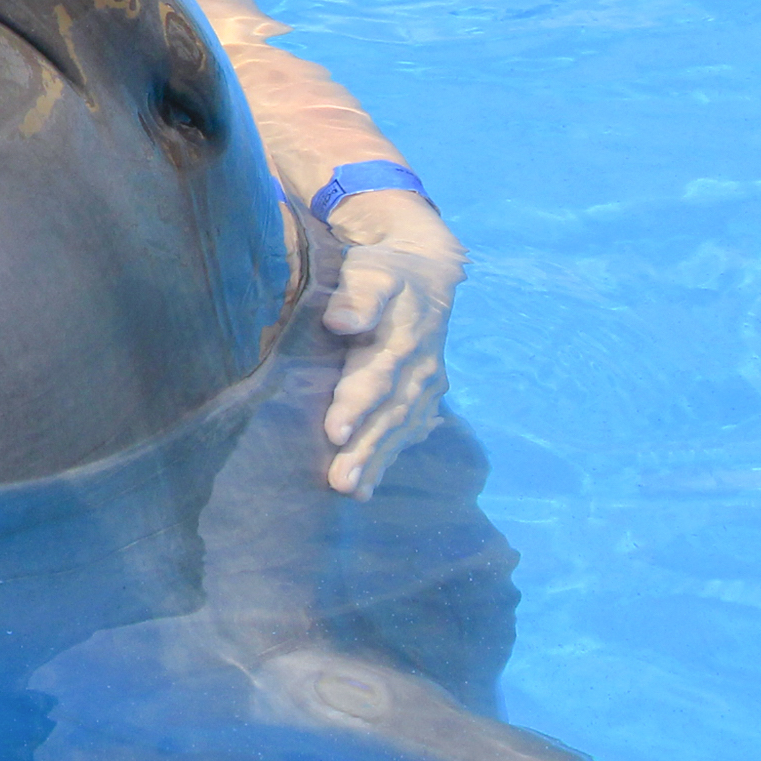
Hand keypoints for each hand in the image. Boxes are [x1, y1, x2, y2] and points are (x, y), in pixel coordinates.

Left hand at [316, 190, 459, 497]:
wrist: (426, 274)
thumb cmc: (385, 272)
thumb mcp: (373, 271)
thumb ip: (360, 295)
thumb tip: (342, 320)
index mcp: (404, 339)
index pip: (377, 377)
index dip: (356, 404)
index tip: (334, 431)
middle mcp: (420, 370)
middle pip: (390, 413)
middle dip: (365, 448)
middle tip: (340, 481)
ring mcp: (426, 388)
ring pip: (400, 429)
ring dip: (376, 461)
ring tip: (351, 489)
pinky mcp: (423, 398)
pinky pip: (407, 432)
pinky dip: (388, 457)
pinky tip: (369, 485)